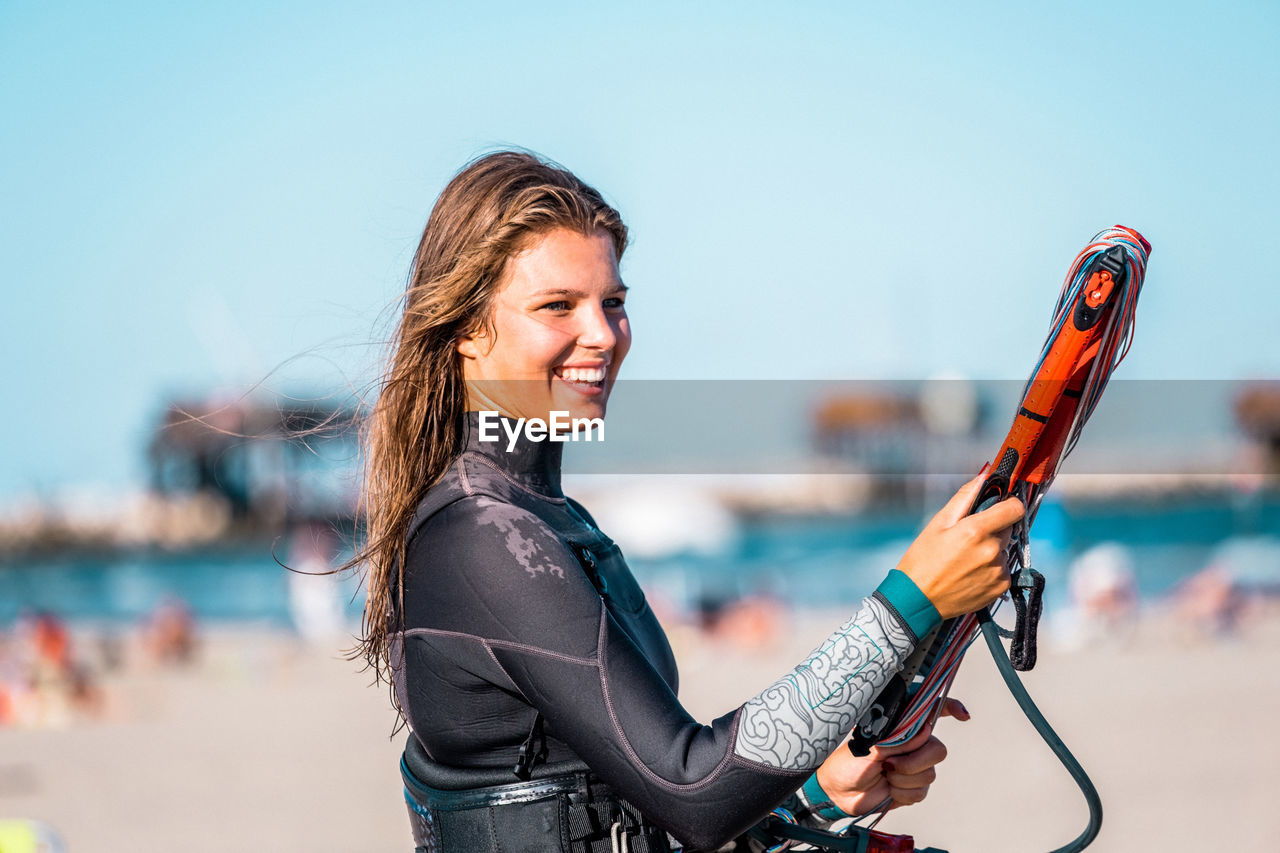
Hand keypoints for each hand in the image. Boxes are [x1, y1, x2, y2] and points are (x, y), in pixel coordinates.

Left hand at [814, 698, 970, 814]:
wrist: (839, 791)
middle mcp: (910, 743)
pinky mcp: (911, 785)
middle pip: (937, 749)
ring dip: (903, 778)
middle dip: (915, 761)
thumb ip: (899, 739)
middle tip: (890, 764)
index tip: (961, 714)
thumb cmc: (847, 762)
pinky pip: (921, 791)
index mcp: (899, 725)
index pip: (929, 711)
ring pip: (929, 773)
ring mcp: (912, 765)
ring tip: (884, 775)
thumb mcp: (871, 745)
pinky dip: (902, 793)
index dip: (950, 708)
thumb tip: (924, 734)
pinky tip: (888, 788)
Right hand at [896, 470, 1023, 619]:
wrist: (917, 599)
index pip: (1014, 508)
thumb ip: (964, 498)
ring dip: (992, 551)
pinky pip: (1004, 570)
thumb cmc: (923, 559)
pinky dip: (992, 569)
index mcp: (976, 530)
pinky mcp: (1000, 587)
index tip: (998, 507)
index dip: (1008, 504)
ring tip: (966, 560)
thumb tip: (983, 477)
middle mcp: (992, 550)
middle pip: (1008, 529)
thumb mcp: (938, 524)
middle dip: (993, 529)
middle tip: (968, 539)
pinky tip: (971, 573)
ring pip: (1004, 550)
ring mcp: (998, 571)